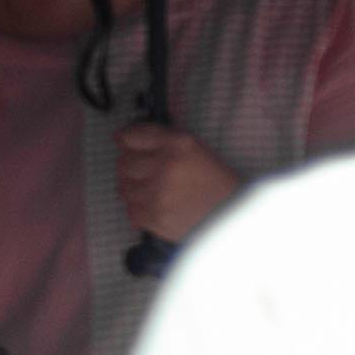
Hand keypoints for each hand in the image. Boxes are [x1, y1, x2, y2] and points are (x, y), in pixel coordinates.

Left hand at [113, 122, 230, 247]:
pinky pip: (130, 210)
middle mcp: (165, 166)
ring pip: (124, 188)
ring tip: (151, 189)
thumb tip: (124, 137)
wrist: (231, 214)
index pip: (135, 136)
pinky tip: (154, 205)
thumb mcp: (196, 149)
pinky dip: (139, 208)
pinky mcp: (154, 218)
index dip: (126, 139)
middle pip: (124, 163)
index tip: (123, 141)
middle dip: (129, 164)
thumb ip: (164, 139)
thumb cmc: (215, 181)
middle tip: (142, 169)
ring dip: (133, 188)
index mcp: (179, 145)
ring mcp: (157, 194)